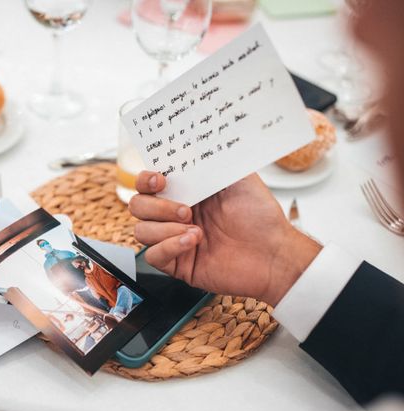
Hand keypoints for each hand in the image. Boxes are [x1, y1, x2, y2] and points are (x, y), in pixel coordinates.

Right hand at [129, 173, 321, 305]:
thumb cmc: (261, 218)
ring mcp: (174, 240)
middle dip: (157, 206)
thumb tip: (192, 145)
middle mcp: (175, 216)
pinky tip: (192, 241)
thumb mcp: (238, 178)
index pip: (147, 184)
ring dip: (164, 228)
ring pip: (141, 231)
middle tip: (186, 210)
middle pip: (138, 206)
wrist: (274, 253)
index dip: (145, 180)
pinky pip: (153, 256)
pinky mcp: (177, 264)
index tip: (161, 180)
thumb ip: (211, 163)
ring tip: (194, 229)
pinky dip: (169, 246)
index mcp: (186, 193)